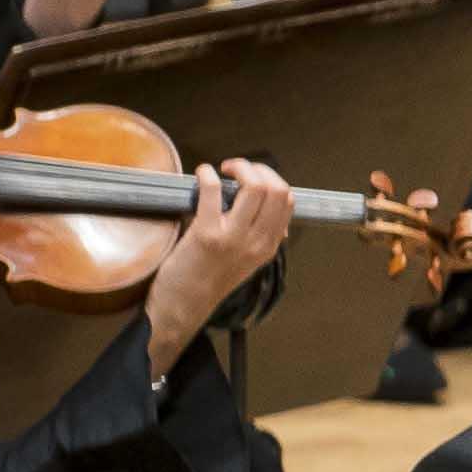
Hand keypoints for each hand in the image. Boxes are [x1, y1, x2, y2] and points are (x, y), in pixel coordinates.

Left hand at [145, 157, 297, 351]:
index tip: (254, 177)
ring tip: (225, 169)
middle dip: (258, 168)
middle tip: (238, 169)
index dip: (272, 180)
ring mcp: (233, 238)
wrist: (184, 304)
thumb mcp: (247, 261)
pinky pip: (213, 191)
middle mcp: (257, 242)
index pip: (287, 201)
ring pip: (254, 187)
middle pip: (276, 190)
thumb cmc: (208, 281)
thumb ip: (259, 237)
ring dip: (239, 167)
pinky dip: (207, 174)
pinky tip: (202, 174)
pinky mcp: (206, 233)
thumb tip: (268, 211)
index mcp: (269, 246)